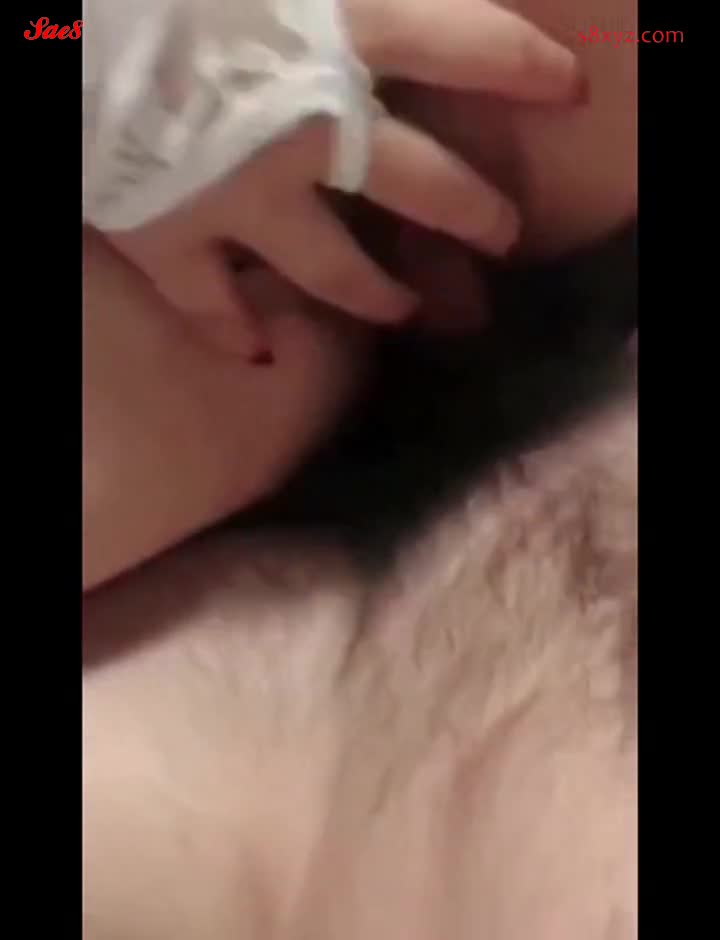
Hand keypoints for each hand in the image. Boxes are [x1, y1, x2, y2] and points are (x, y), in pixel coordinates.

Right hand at [108, 0, 584, 356]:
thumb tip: (393, 0)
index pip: (468, 42)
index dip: (524, 67)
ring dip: (377, 295)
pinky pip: (212, 306)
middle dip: (474, 213)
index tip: (565, 89)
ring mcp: (239, 198)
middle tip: (502, 235)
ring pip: (333, 269)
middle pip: (421, 183)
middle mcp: (306, 127)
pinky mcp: (170, 239)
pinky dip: (234, 332)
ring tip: (402, 309)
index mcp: (338, 28)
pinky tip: (256, 354)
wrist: (56, 16)